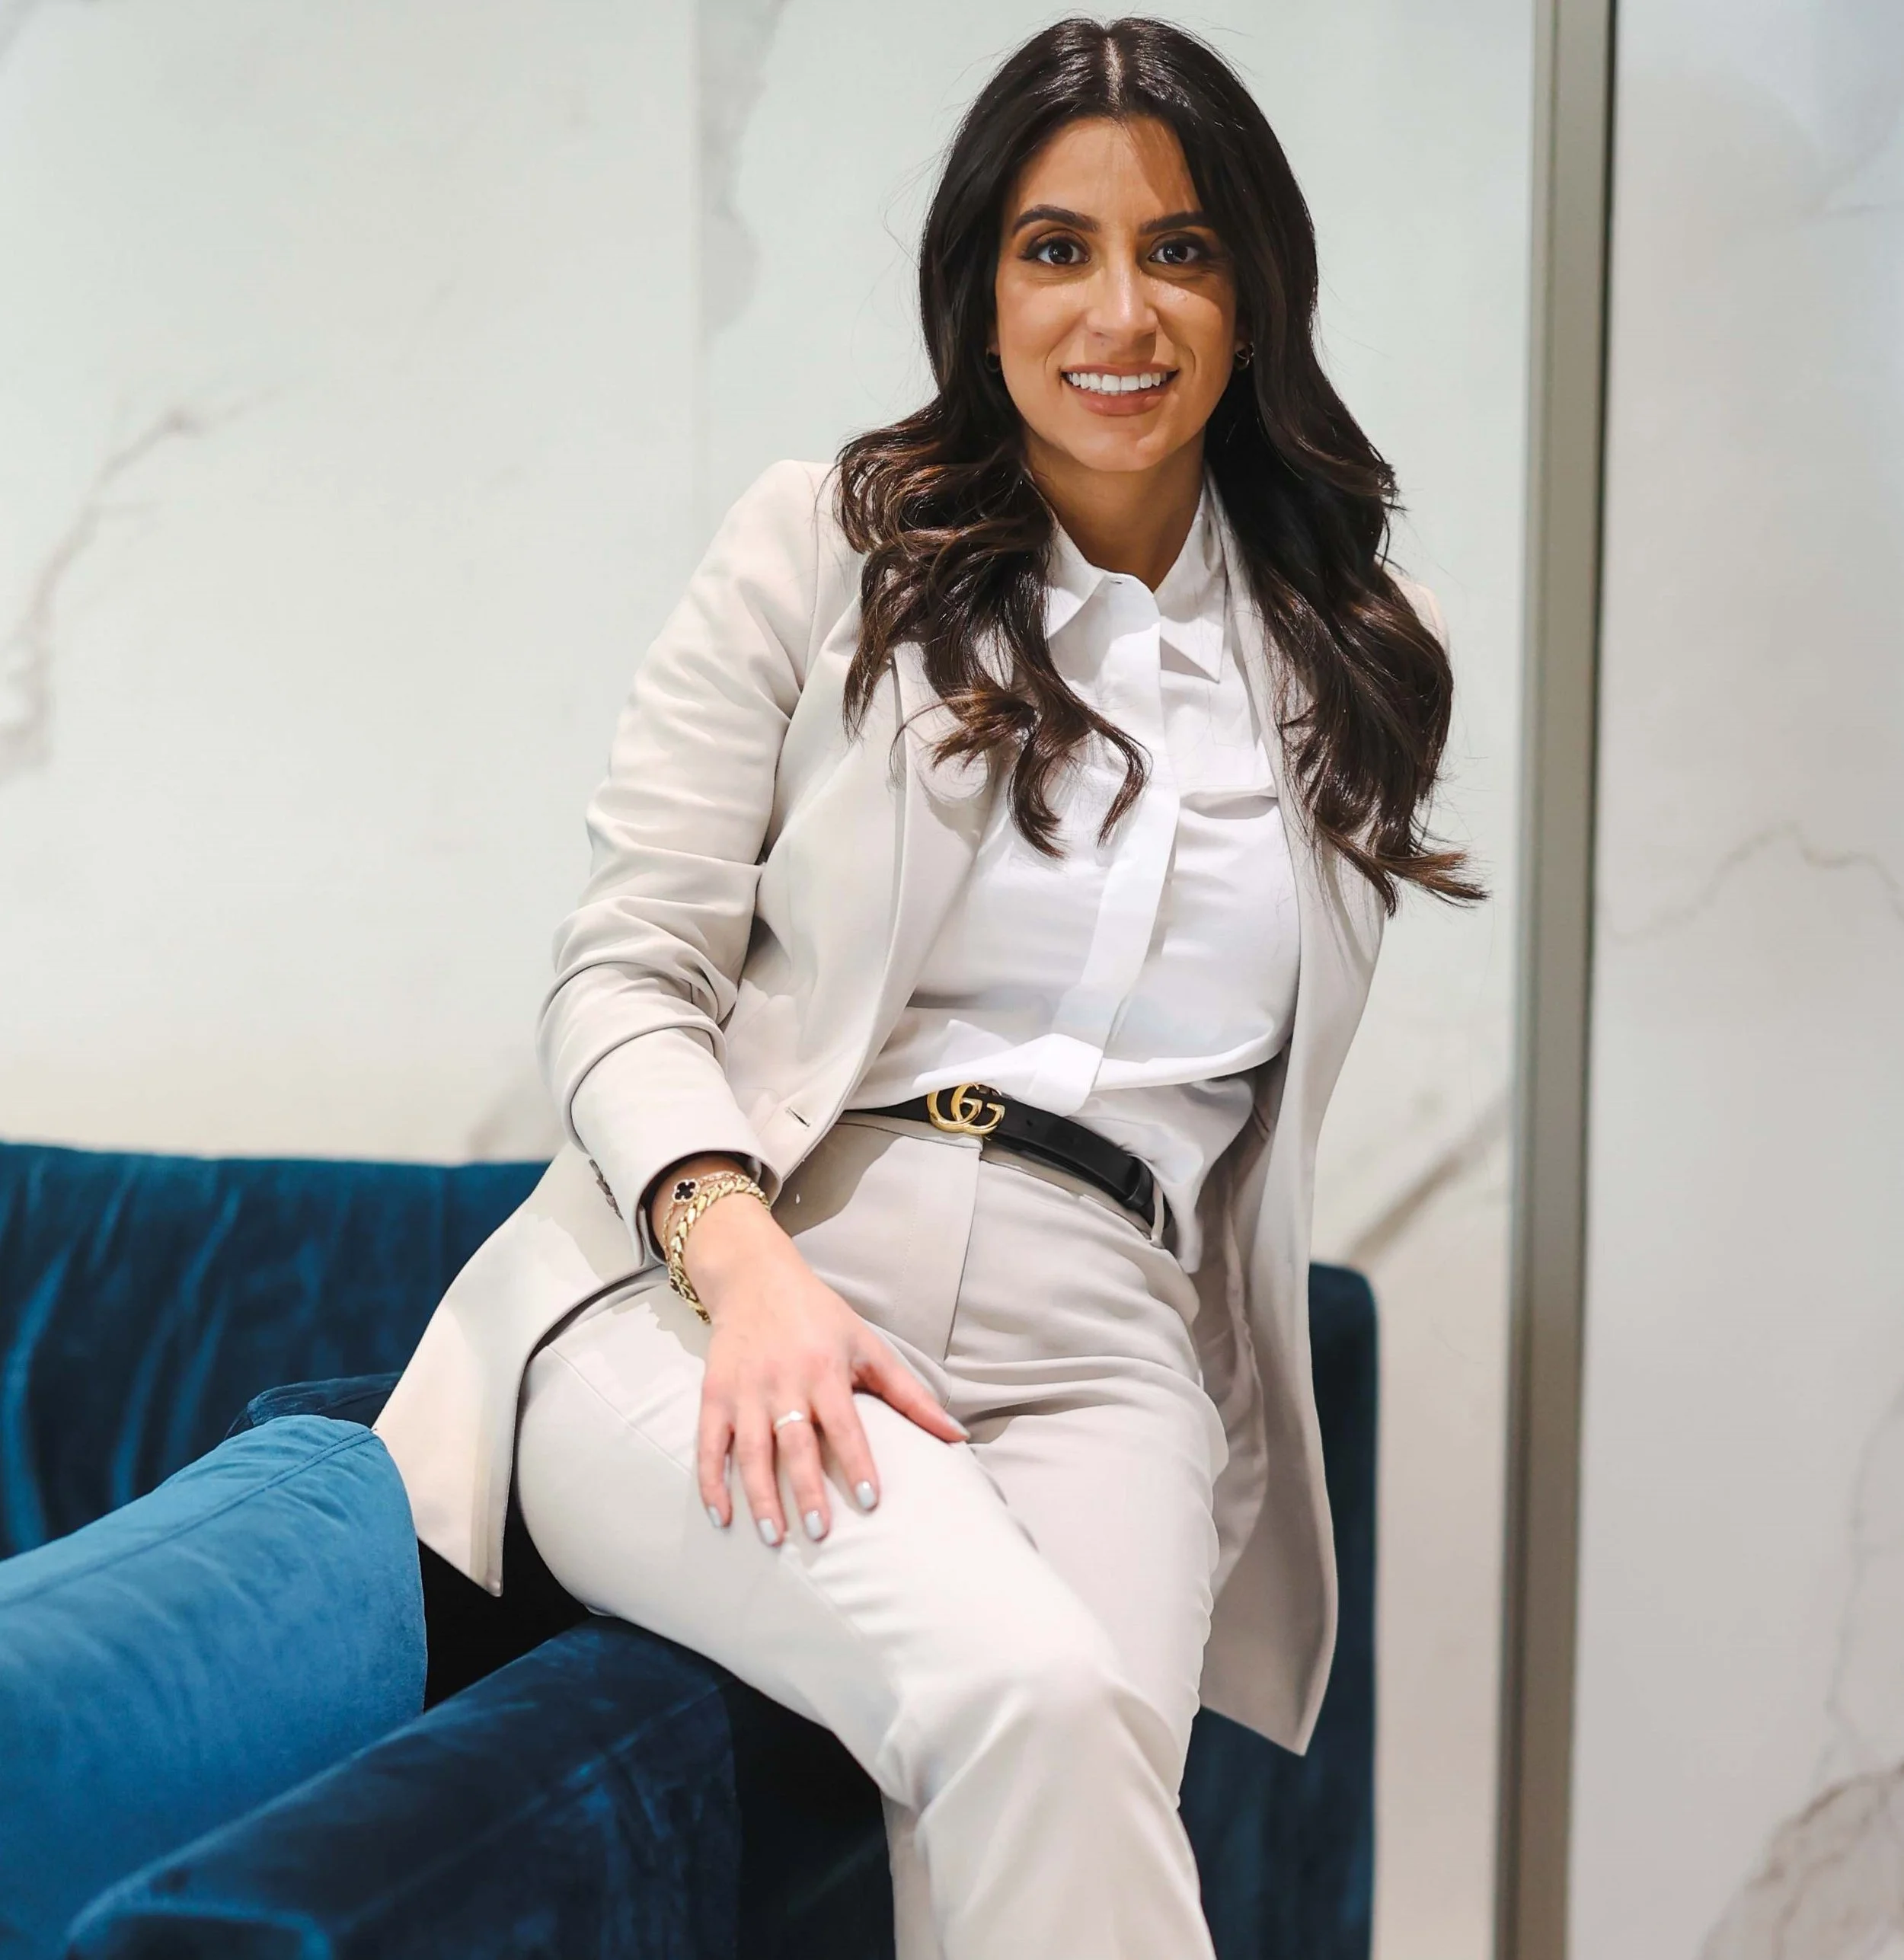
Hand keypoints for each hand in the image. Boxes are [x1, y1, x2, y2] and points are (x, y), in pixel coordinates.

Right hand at [661, 1164, 967, 1545]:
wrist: (755, 1278)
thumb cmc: (820, 1317)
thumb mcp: (868, 1346)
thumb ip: (910, 1395)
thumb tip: (957, 1436)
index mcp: (825, 1369)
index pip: (844, 1424)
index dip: (857, 1462)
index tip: (872, 1501)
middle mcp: (783, 1381)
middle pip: (794, 1442)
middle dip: (806, 1490)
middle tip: (821, 1534)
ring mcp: (745, 1390)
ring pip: (750, 1450)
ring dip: (760, 1496)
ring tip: (774, 1537)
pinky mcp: (715, 1394)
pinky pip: (709, 1444)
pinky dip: (711, 1481)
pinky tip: (721, 1517)